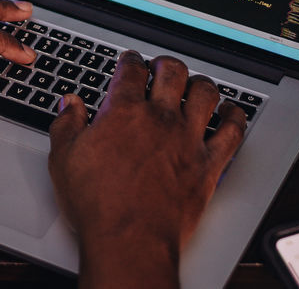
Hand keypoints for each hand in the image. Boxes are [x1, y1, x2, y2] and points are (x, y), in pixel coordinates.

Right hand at [47, 52, 246, 288]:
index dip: (130, 60)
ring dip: (200, 83)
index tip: (130, 61)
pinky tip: (231, 113)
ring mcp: (187, 139)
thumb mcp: (64, 159)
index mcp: (123, 112)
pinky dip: (235, 117)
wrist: (130, 239)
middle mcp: (159, 119)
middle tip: (161, 66)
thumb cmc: (98, 204)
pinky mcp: (208, 165)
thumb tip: (70, 105)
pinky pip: (232, 132)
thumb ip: (67, 125)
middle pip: (172, 72)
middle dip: (166, 64)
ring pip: (205, 93)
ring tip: (195, 83)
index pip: (130, 70)